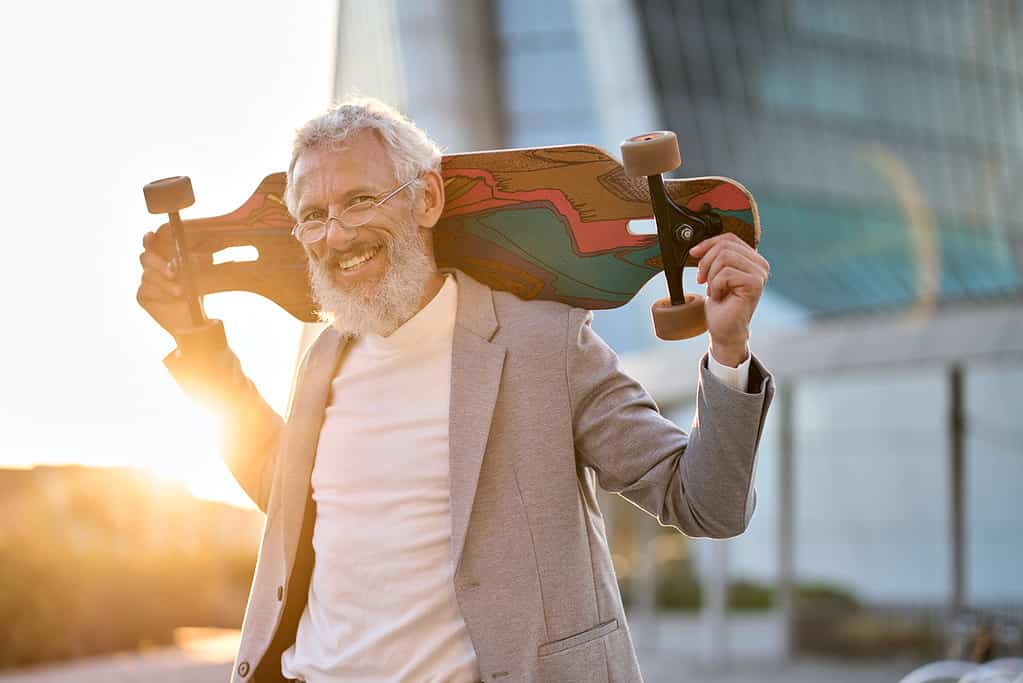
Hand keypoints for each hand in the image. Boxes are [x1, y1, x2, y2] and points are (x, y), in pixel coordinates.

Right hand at [136, 231, 204, 337]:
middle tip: (173, 271)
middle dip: (159, 263)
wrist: (192, 317)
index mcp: (163, 256)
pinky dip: (160, 294)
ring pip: (148, 275)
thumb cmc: (196, 291)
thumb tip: (205, 255)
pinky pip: (146, 290)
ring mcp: (145, 280)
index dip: (149, 240)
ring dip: (165, 283)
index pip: (151, 243)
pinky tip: (170, 298)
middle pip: (146, 257)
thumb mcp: (202, 274)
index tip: (151, 235)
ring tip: (180, 291)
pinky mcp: (142, 294)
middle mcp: (152, 266)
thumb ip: (200, 262)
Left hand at [689, 233, 769, 365]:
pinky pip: (725, 273)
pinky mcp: (755, 284)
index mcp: (752, 259)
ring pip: (724, 257)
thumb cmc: (720, 304)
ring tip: (715, 290)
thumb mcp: (714, 273)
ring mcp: (760, 274)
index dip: (708, 243)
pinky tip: (720, 296)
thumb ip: (715, 256)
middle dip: (706, 262)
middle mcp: (760, 264)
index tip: (694, 254)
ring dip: (711, 276)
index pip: (729, 238)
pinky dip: (716, 286)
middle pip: (725, 245)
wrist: (724, 329)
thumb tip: (698, 247)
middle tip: (702, 280)